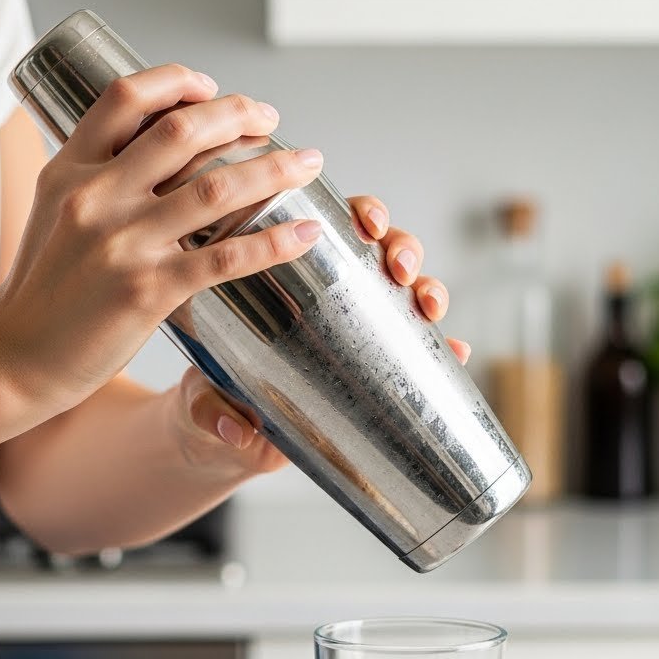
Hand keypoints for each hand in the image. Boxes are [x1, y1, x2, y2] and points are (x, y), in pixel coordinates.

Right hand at [0, 66, 326, 419]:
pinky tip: (305, 233)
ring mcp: (124, 244)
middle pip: (182, 131)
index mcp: (71, 170)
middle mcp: (96, 197)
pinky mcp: (149, 292)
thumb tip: (152, 150)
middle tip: (272, 118)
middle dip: (240, 115)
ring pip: (215, 188)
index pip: (127, 98)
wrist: (17, 357)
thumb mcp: (55, 212)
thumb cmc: (44, 288)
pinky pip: (226, 258)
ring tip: (307, 162)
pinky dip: (274, 241)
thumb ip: (97, 179)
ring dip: (273, 169)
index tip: (213, 88)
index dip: (178, 82)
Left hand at [179, 195, 467, 476]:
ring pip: (405, 291)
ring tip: (427, 305)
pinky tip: (458, 352)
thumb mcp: (200, 399)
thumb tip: (234, 429)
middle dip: (401, 246)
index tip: (367, 223)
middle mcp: (327, 296)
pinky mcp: (372, 370)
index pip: (328, 225)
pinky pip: (416, 351)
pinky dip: (445, 349)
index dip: (359, 214)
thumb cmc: (207, 400)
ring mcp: (354, 330)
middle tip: (398, 265)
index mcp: (283, 279)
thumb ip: (210, 412)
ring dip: (427, 286)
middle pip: (376, 249)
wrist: (216, 444)